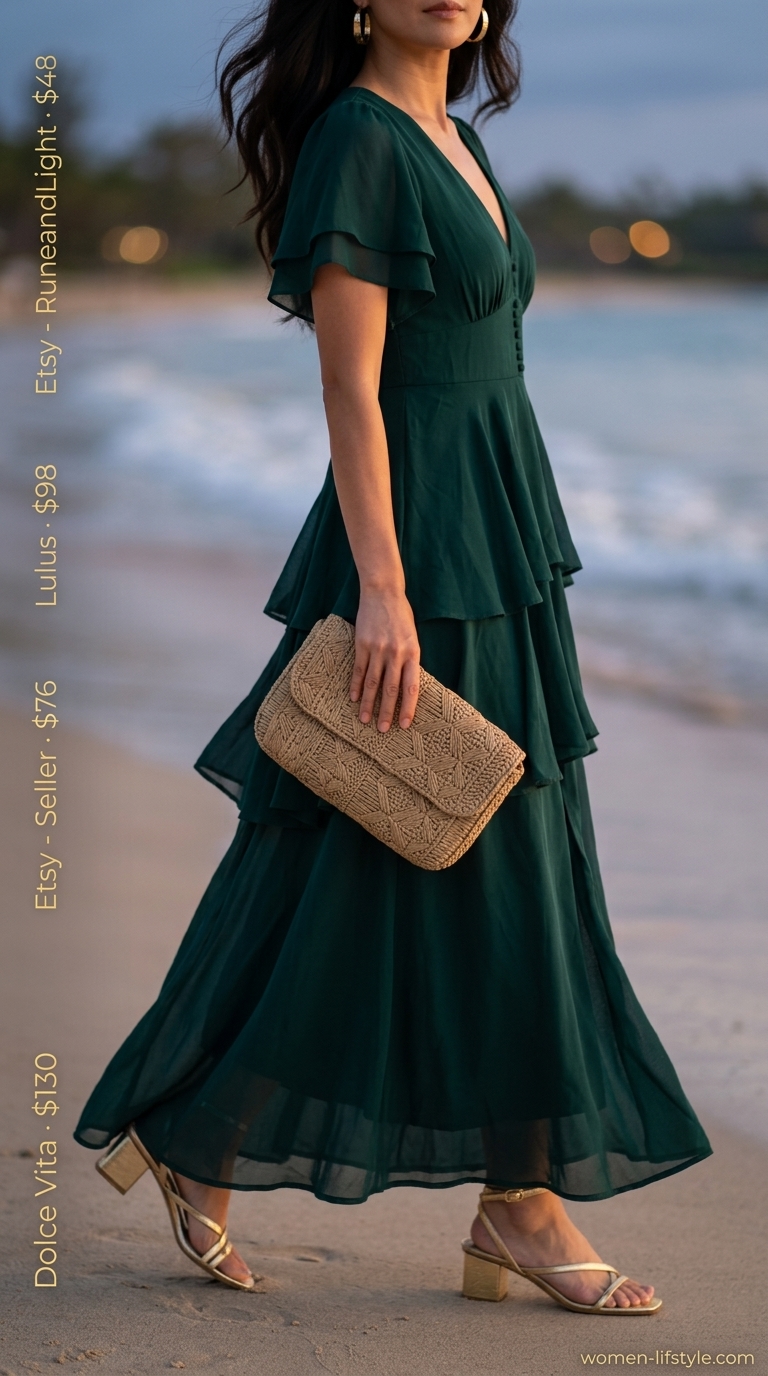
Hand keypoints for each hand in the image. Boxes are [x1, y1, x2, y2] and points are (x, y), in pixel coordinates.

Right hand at [350, 591, 419, 730]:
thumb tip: (406, 685)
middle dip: (386, 712)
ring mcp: (377, 649)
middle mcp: (395, 653)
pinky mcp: (362, 644)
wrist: (383, 592)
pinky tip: (353, 698)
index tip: (404, 725)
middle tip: (383, 730)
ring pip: (372, 683)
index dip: (408, 708)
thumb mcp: (412, 637)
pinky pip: (358, 669)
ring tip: (364, 720)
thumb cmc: (401, 616)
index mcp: (413, 653)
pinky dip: (355, 685)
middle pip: (391, 689)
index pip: (411, 687)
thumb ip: (410, 660)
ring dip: (368, 703)